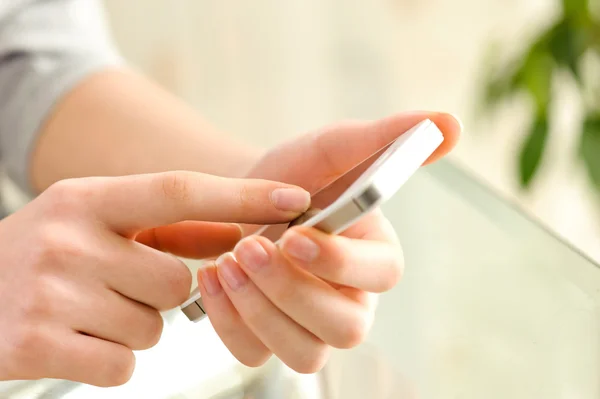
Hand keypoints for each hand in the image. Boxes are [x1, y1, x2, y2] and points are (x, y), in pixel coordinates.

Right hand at [0, 171, 309, 386]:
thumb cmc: (46, 257)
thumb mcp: (96, 225)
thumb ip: (168, 229)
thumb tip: (243, 234)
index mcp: (87, 199)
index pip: (179, 191)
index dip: (242, 197)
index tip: (295, 198)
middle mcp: (68, 237)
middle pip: (176, 283)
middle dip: (161, 295)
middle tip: (114, 288)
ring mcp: (50, 291)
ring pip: (152, 328)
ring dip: (132, 328)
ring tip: (87, 311)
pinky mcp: (37, 344)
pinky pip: (122, 365)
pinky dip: (110, 361)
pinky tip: (74, 341)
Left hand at [197, 112, 461, 371]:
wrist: (242, 198)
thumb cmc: (296, 173)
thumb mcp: (334, 148)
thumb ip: (387, 136)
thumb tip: (449, 123)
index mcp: (376, 256)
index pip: (382, 275)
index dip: (341, 263)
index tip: (294, 236)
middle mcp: (351, 300)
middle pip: (345, 328)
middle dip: (294, 292)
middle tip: (249, 248)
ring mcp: (311, 328)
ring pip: (305, 353)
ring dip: (261, 313)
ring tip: (226, 263)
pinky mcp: (271, 340)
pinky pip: (256, 354)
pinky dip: (229, 323)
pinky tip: (210, 281)